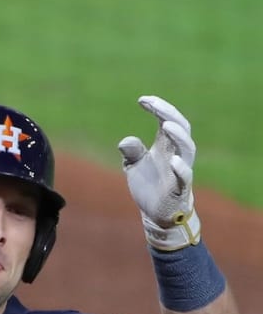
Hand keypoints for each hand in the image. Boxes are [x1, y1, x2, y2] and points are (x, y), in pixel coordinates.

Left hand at [117, 95, 200, 250]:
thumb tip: (125, 141)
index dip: (157, 108)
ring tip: (165, 125)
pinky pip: (185, 177)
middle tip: (154, 104)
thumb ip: (131, 151)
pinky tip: (173, 160)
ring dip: (178, 136)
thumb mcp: (134, 165)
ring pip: (188, 149)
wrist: (156, 213)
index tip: (142, 100)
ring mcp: (180, 170)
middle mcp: (176, 154)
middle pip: (181, 128)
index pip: (166, 121)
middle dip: (169, 114)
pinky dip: (181, 168)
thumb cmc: (149, 184)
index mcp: (166, 146)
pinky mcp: (179, 189)